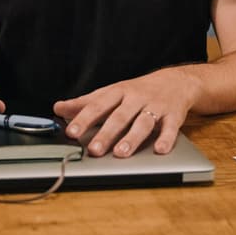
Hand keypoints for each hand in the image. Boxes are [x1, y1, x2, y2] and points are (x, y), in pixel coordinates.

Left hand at [53, 68, 199, 157]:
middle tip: (94, 150)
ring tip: (121, 153)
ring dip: (132, 138)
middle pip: (120, 116)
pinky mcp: (173, 116)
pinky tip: (159, 150)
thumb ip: (86, 102)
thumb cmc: (138, 90)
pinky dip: (166, 139)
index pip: (98, 105)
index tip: (71, 132)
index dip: (84, 118)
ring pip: (143, 123)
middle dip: (106, 133)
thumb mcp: (111, 92)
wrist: (176, 81)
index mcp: (119, 91)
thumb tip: (59, 108)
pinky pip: (170, 128)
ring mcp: (155, 106)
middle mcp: (136, 98)